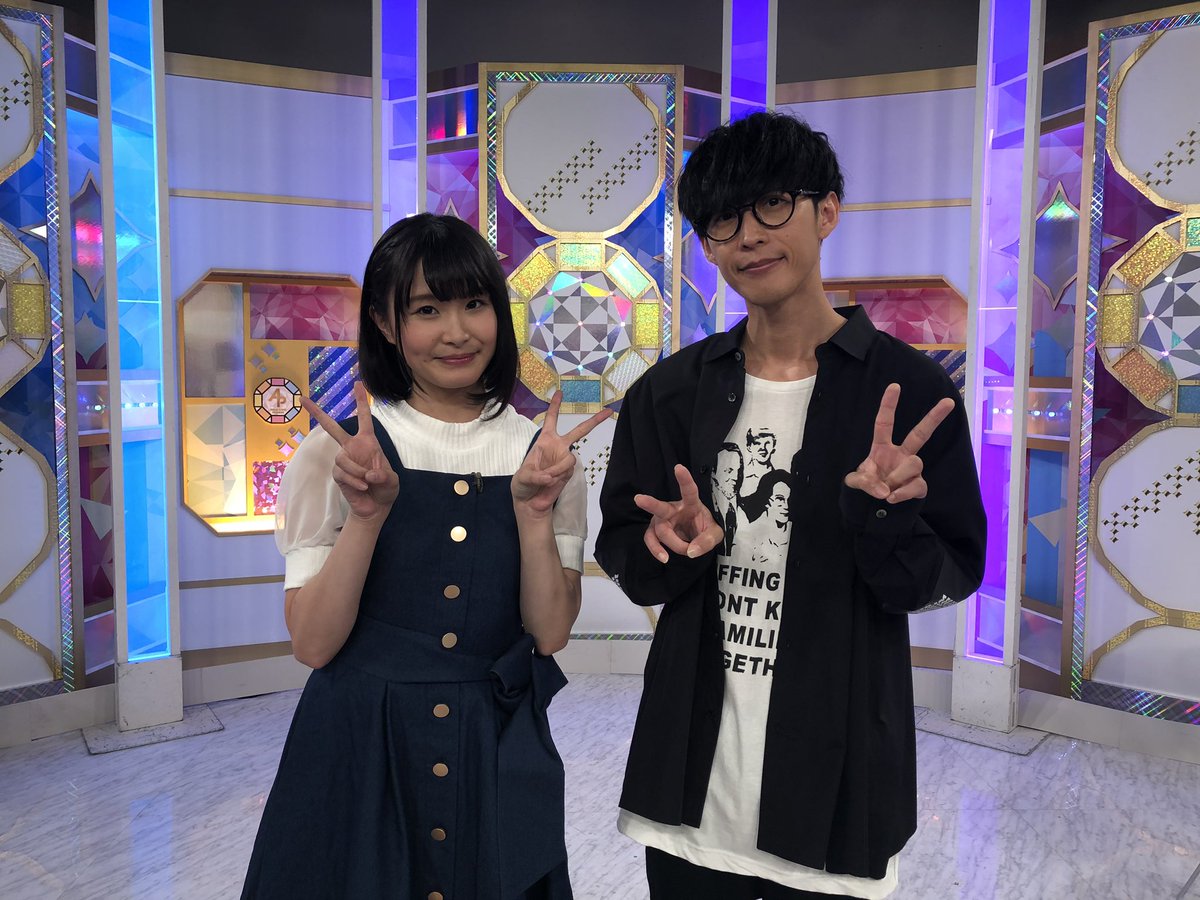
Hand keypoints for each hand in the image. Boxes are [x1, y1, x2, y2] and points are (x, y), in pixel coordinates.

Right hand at [302, 382, 398, 522]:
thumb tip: (370, 474)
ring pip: (342, 458)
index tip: (357, 383)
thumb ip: (384, 476)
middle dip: (318, 413)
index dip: (361, 401)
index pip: (364, 418)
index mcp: (368, 442)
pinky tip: (363, 487)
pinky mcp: (338, 474)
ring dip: (357, 471)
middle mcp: (352, 448)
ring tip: (368, 481)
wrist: (376, 507)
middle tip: (303, 399)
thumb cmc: (386, 489)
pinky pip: (341, 473)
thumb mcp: (392, 481)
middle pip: (332, 428)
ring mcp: (343, 460)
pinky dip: (354, 481)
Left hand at [512, 391, 612, 515]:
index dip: (555, 406)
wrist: (531, 501)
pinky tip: (550, 482)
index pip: (551, 419)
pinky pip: (568, 471)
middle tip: (608, 411)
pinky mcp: (569, 472)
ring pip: (570, 459)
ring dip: (557, 469)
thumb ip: (536, 475)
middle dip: (594, 421)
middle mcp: (558, 447)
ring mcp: (565, 460)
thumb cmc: (523, 484)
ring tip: (546, 477)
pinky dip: (558, 476)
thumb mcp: (522, 477)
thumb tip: (550, 476)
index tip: (560, 392)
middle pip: (579, 431)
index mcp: (545, 440)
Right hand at [634, 464, 723, 562]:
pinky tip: (664, 557)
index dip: (684, 480)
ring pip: (660, 531)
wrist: (697, 537)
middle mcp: (673, 509)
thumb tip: (691, 551)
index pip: (689, 491)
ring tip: (686, 550)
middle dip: (650, 503)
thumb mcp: (715, 534)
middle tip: (638, 499)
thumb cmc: (705, 529)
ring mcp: (662, 520)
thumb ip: (708, 540)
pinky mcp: (655, 531)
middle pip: (660, 508)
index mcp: (691, 504)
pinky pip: (650, 539)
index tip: (679, 467)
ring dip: (673, 543)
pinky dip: (656, 550)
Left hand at [844, 383, 953, 503]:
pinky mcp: (918, 485)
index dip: (888, 405)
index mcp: (882, 447)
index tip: (894, 386)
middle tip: (949, 402)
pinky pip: (917, 485)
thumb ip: (863, 481)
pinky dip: (903, 493)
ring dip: (898, 476)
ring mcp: (911, 470)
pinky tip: (891, 498)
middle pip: (920, 434)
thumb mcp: (856, 481)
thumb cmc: (868, 484)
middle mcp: (901, 454)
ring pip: (915, 463)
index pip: (884, 423)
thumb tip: (884, 490)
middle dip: (934, 418)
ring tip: (885, 489)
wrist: (874, 505)